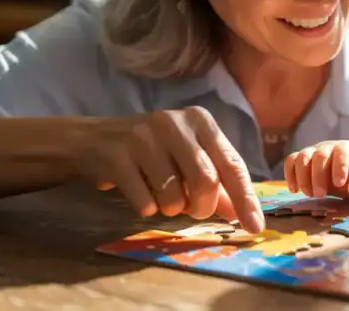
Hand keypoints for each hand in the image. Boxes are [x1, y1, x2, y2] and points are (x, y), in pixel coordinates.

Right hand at [74, 106, 263, 231]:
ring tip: (160, 195)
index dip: (245, 199)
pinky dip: (146, 208)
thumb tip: (239, 213)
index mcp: (200, 121)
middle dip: (202, 207)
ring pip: (174, 197)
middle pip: (206, 181)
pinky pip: (144, 203)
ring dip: (170, 209)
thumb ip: (216, 182)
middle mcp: (174, 123)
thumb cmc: (151, 151)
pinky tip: (138, 192)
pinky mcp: (117, 156)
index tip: (256, 227)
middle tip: (191, 210)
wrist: (92, 139)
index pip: (232, 164)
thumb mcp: (187, 157)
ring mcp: (143, 137)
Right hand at [284, 140, 348, 197]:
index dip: (339, 167)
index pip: (341, 152)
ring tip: (309, 194)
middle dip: (318, 176)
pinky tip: (294, 190)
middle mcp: (328, 147)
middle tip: (320, 194)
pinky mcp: (302, 160)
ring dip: (302, 176)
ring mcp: (313, 152)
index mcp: (346, 149)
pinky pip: (291, 161)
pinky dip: (290, 174)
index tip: (339, 184)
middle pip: (319, 155)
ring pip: (302, 157)